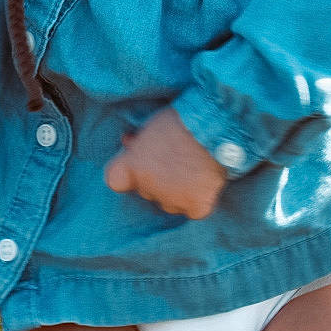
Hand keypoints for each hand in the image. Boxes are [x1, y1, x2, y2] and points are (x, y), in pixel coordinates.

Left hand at [104, 108, 226, 219]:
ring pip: (169, 203)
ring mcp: (172, 200)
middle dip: (156, 179)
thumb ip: (138, 141)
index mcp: (132, 166)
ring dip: (177, 192)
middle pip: (146, 190)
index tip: (139, 164)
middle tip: (175, 160)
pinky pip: (193, 210)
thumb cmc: (181, 120)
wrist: (215, 128)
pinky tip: (205, 184)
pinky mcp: (196, 207)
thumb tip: (128, 142)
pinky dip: (198, 201)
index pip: (115, 180)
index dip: (128, 173)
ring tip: (194, 169)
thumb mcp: (152, 124)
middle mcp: (147, 188)